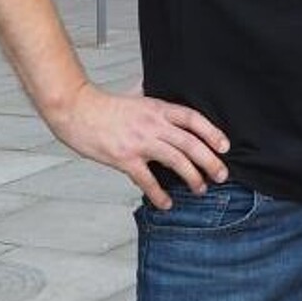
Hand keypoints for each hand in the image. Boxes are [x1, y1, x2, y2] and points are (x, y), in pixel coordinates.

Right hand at [43, 80, 230, 209]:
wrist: (76, 110)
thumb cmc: (104, 106)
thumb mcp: (135, 96)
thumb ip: (153, 100)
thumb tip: (166, 97)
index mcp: (157, 108)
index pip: (193, 118)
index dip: (212, 132)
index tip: (225, 146)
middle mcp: (152, 124)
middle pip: (190, 143)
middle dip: (210, 160)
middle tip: (222, 174)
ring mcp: (139, 142)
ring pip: (175, 160)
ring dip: (192, 176)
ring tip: (201, 188)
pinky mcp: (124, 158)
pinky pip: (147, 179)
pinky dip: (159, 194)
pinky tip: (167, 203)